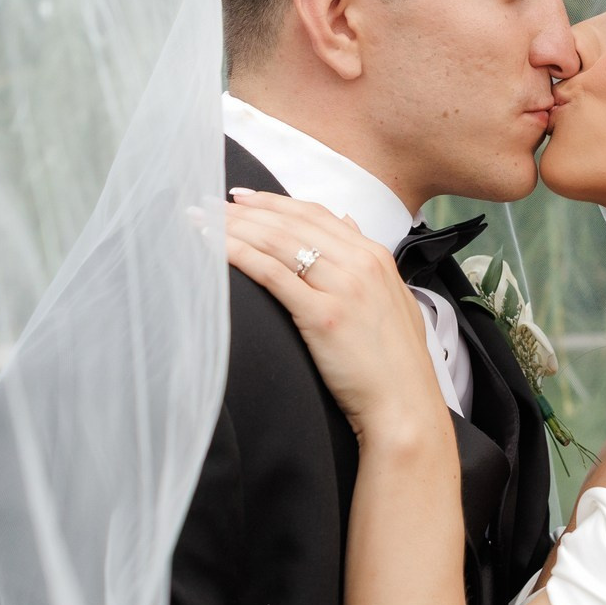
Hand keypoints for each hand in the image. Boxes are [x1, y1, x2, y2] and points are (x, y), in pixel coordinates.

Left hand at [225, 190, 449, 442]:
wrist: (405, 406)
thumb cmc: (395, 363)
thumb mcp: (392, 298)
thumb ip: (367, 260)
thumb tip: (346, 221)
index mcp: (375, 256)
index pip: (314, 214)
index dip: (272, 201)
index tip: (240, 198)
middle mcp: (360, 263)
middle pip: (290, 222)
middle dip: (243, 210)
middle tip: (206, 203)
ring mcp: (343, 287)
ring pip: (277, 241)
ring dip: (233, 227)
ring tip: (200, 220)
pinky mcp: (323, 315)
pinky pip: (272, 274)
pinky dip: (238, 254)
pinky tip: (212, 246)